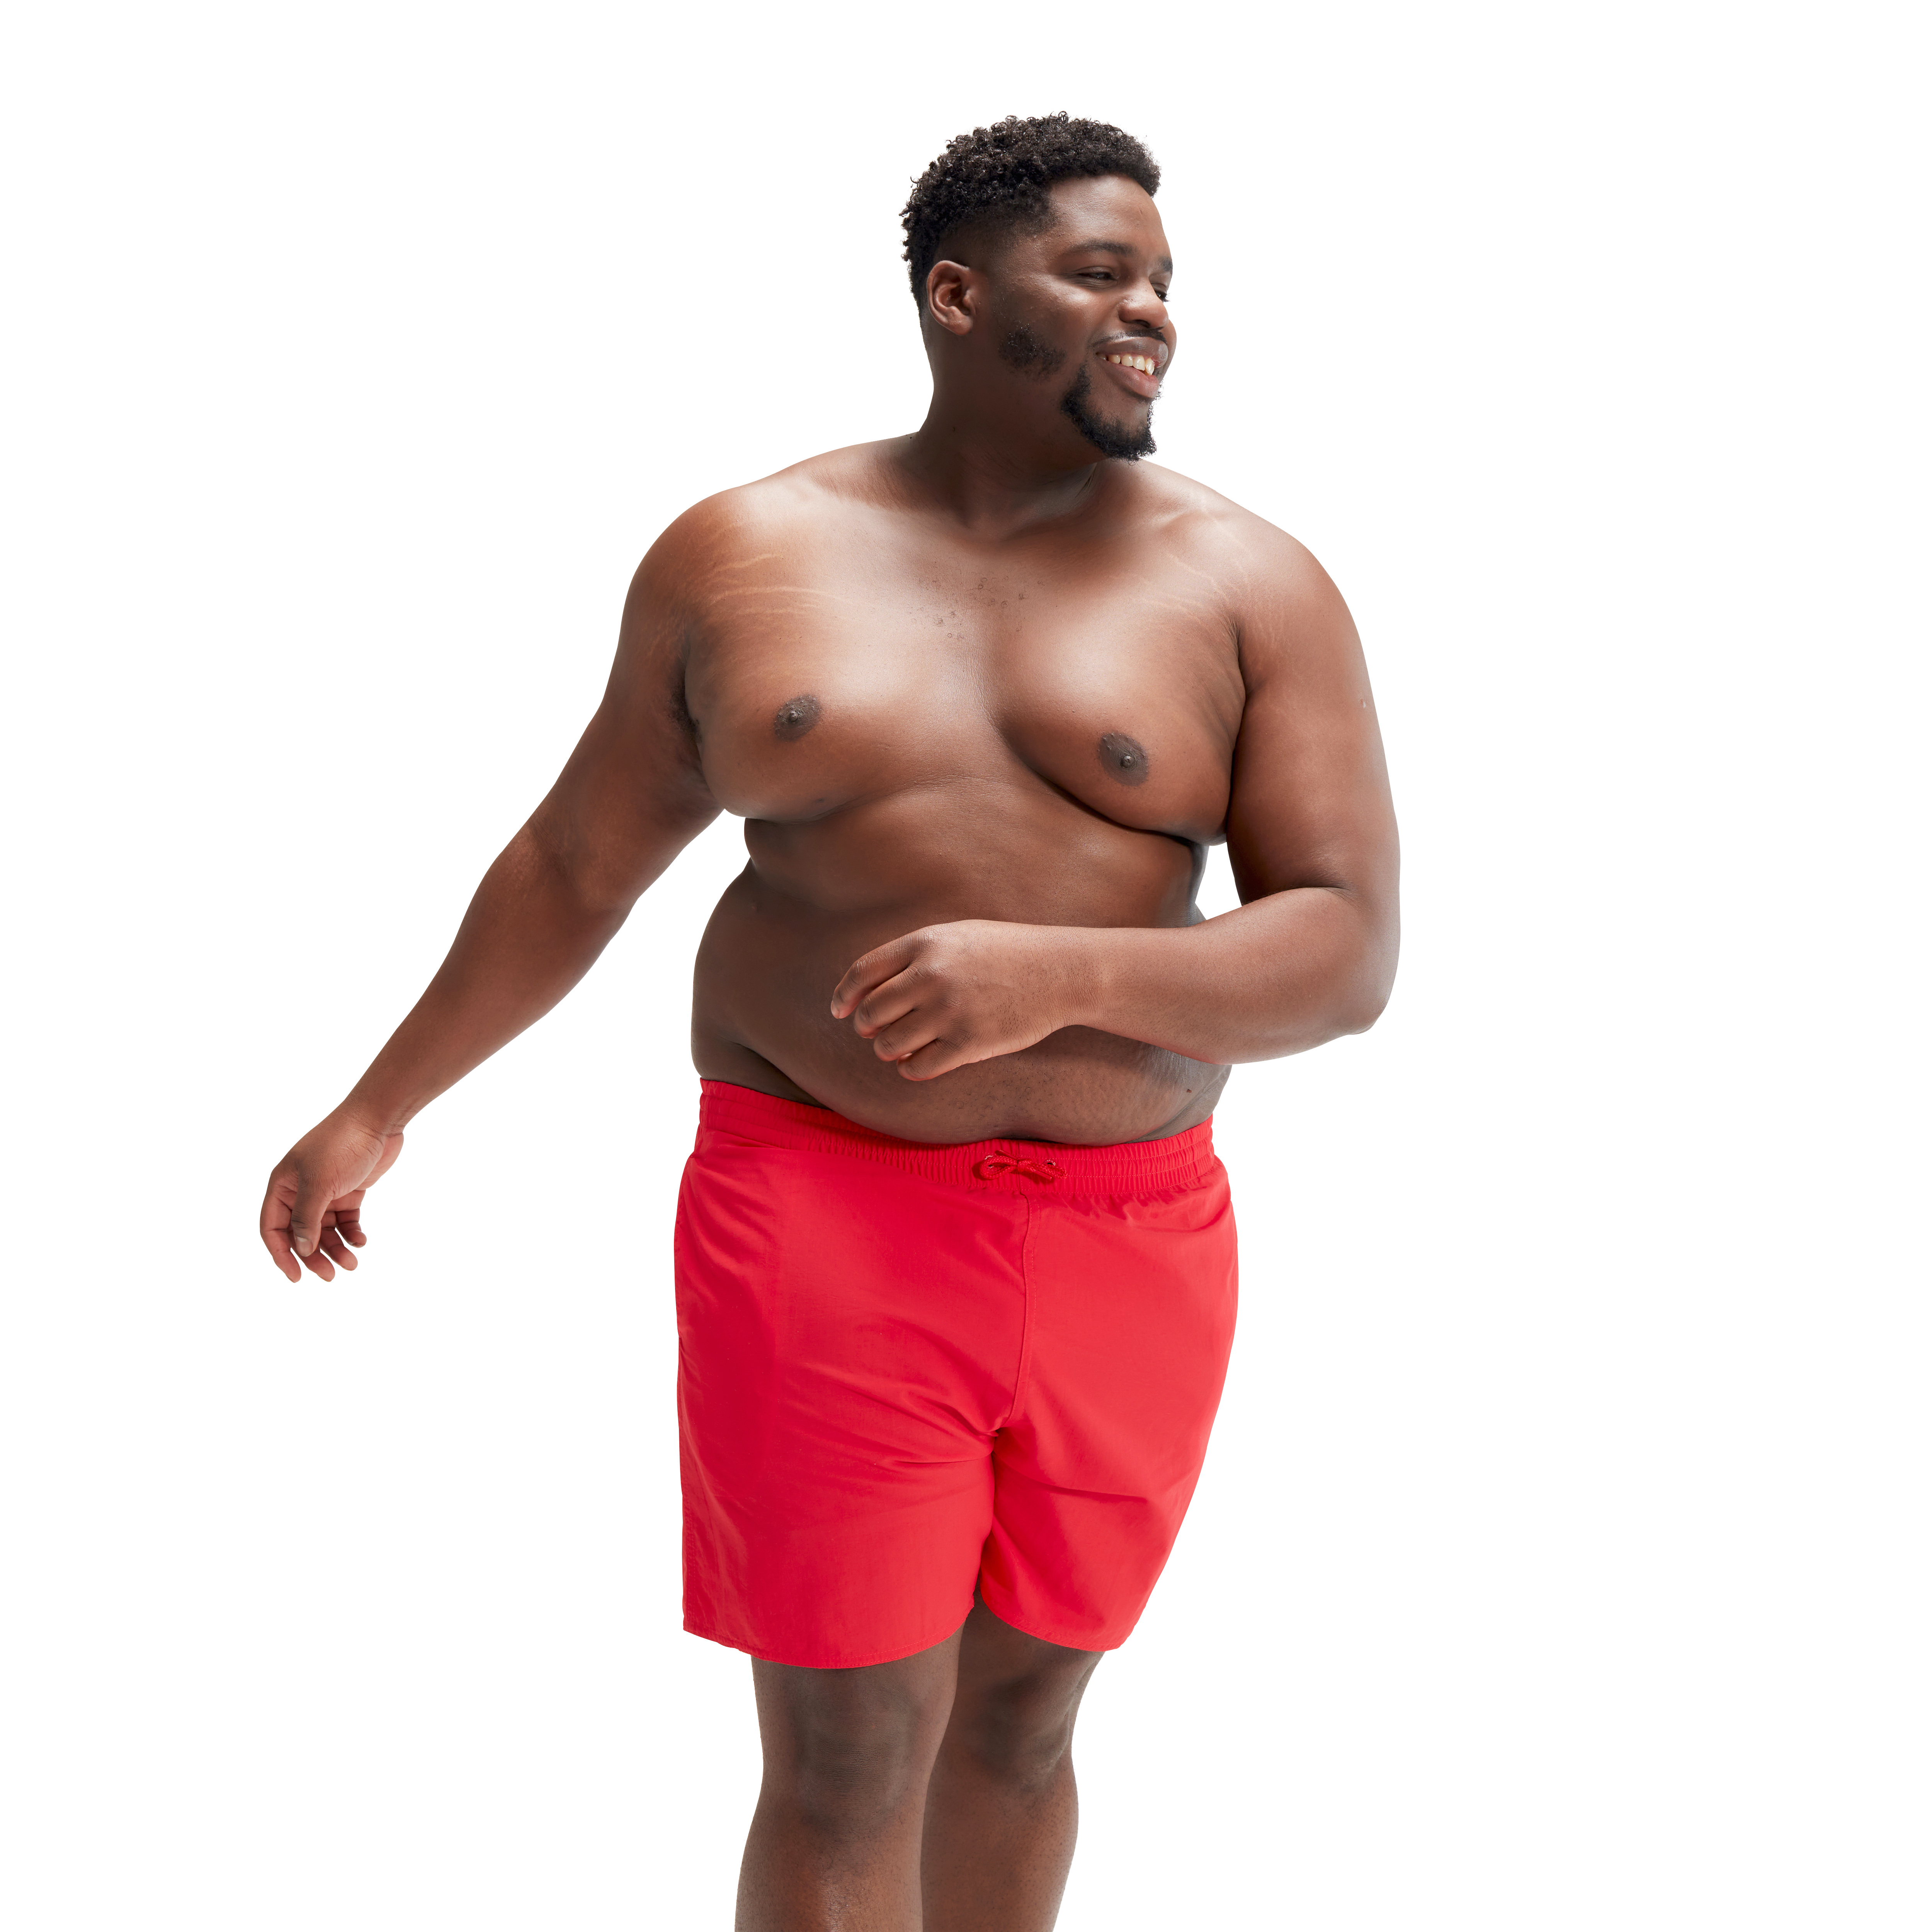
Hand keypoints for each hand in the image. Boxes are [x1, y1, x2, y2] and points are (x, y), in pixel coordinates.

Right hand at [260, 1112, 404, 1281]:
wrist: (377, 1120)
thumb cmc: (341, 1145)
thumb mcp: (319, 1183)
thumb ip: (306, 1218)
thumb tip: (301, 1249)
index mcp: (282, 1186)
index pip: (273, 1228)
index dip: (281, 1254)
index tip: (295, 1277)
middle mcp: (300, 1191)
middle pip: (300, 1234)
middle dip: (313, 1257)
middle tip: (329, 1277)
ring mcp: (325, 1191)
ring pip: (325, 1231)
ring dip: (336, 1249)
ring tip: (352, 1264)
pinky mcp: (348, 1191)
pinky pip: (345, 1221)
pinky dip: (352, 1234)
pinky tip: (361, 1242)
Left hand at [831, 920, 1092, 1080]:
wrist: (1060, 972)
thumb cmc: (1005, 953)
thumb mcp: (956, 936)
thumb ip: (913, 956)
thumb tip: (866, 990)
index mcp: (925, 944)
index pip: (862, 973)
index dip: (843, 996)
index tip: (838, 1011)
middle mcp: (932, 977)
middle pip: (870, 1013)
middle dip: (866, 1026)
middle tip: (875, 1030)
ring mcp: (950, 1012)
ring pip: (889, 1045)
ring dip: (888, 1050)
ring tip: (900, 1046)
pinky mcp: (969, 1045)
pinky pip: (917, 1068)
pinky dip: (911, 1069)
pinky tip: (919, 1061)